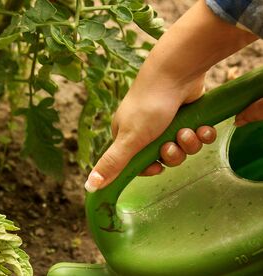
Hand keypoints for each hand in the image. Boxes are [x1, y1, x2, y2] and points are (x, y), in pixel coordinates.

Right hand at [86, 95, 262, 190]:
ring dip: (189, 143)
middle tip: (172, 144)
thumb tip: (89, 187)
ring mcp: (169, 122)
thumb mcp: (128, 140)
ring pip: (183, 148)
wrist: (177, 72)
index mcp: (127, 136)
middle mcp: (146, 130)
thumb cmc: (148, 106)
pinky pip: (198, 135)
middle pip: (164, 158)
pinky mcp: (189, 115)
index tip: (157, 166)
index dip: (151, 168)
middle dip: (173, 154)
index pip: (138, 164)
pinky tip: (201, 126)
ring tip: (187, 130)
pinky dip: (202, 134)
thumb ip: (111, 164)